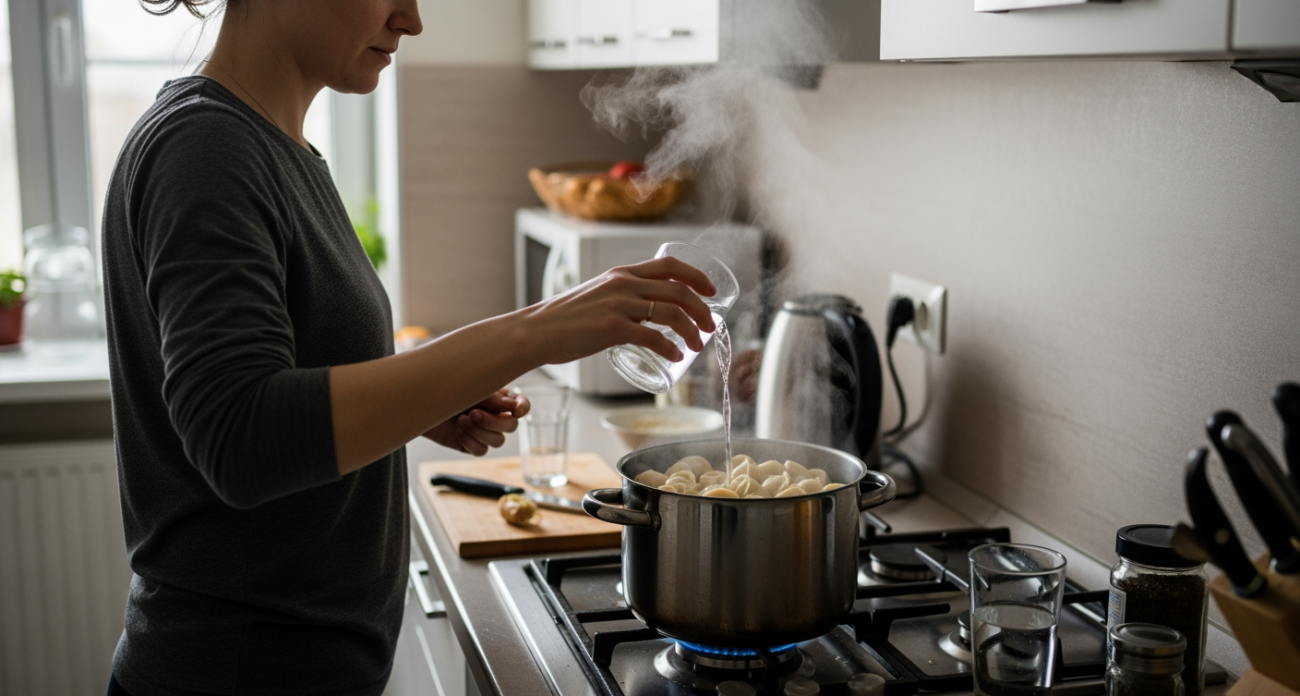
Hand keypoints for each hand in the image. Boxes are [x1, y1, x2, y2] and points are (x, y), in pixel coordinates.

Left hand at [423, 388, 529, 455]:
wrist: (419, 402)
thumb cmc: (445, 388)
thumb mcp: (471, 389)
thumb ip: (494, 399)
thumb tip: (514, 409)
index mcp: (498, 398)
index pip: (522, 405)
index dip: (523, 408)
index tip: (516, 410)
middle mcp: (494, 414)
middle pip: (511, 426)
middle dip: (493, 421)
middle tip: (473, 412)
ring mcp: (482, 431)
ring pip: (498, 441)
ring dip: (480, 432)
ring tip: (461, 420)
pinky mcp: (469, 444)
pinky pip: (481, 451)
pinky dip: (471, 442)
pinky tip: (457, 431)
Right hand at [523, 256, 717, 365]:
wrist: (535, 331)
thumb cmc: (563, 320)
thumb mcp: (597, 296)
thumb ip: (620, 299)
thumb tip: (645, 315)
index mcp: (621, 273)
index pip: (669, 265)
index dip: (696, 276)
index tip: (710, 291)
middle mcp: (622, 284)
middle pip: (678, 290)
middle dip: (702, 309)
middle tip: (710, 327)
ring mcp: (618, 305)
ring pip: (671, 312)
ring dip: (691, 331)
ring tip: (697, 346)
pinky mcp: (611, 328)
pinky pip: (653, 336)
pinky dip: (670, 348)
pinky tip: (676, 357)